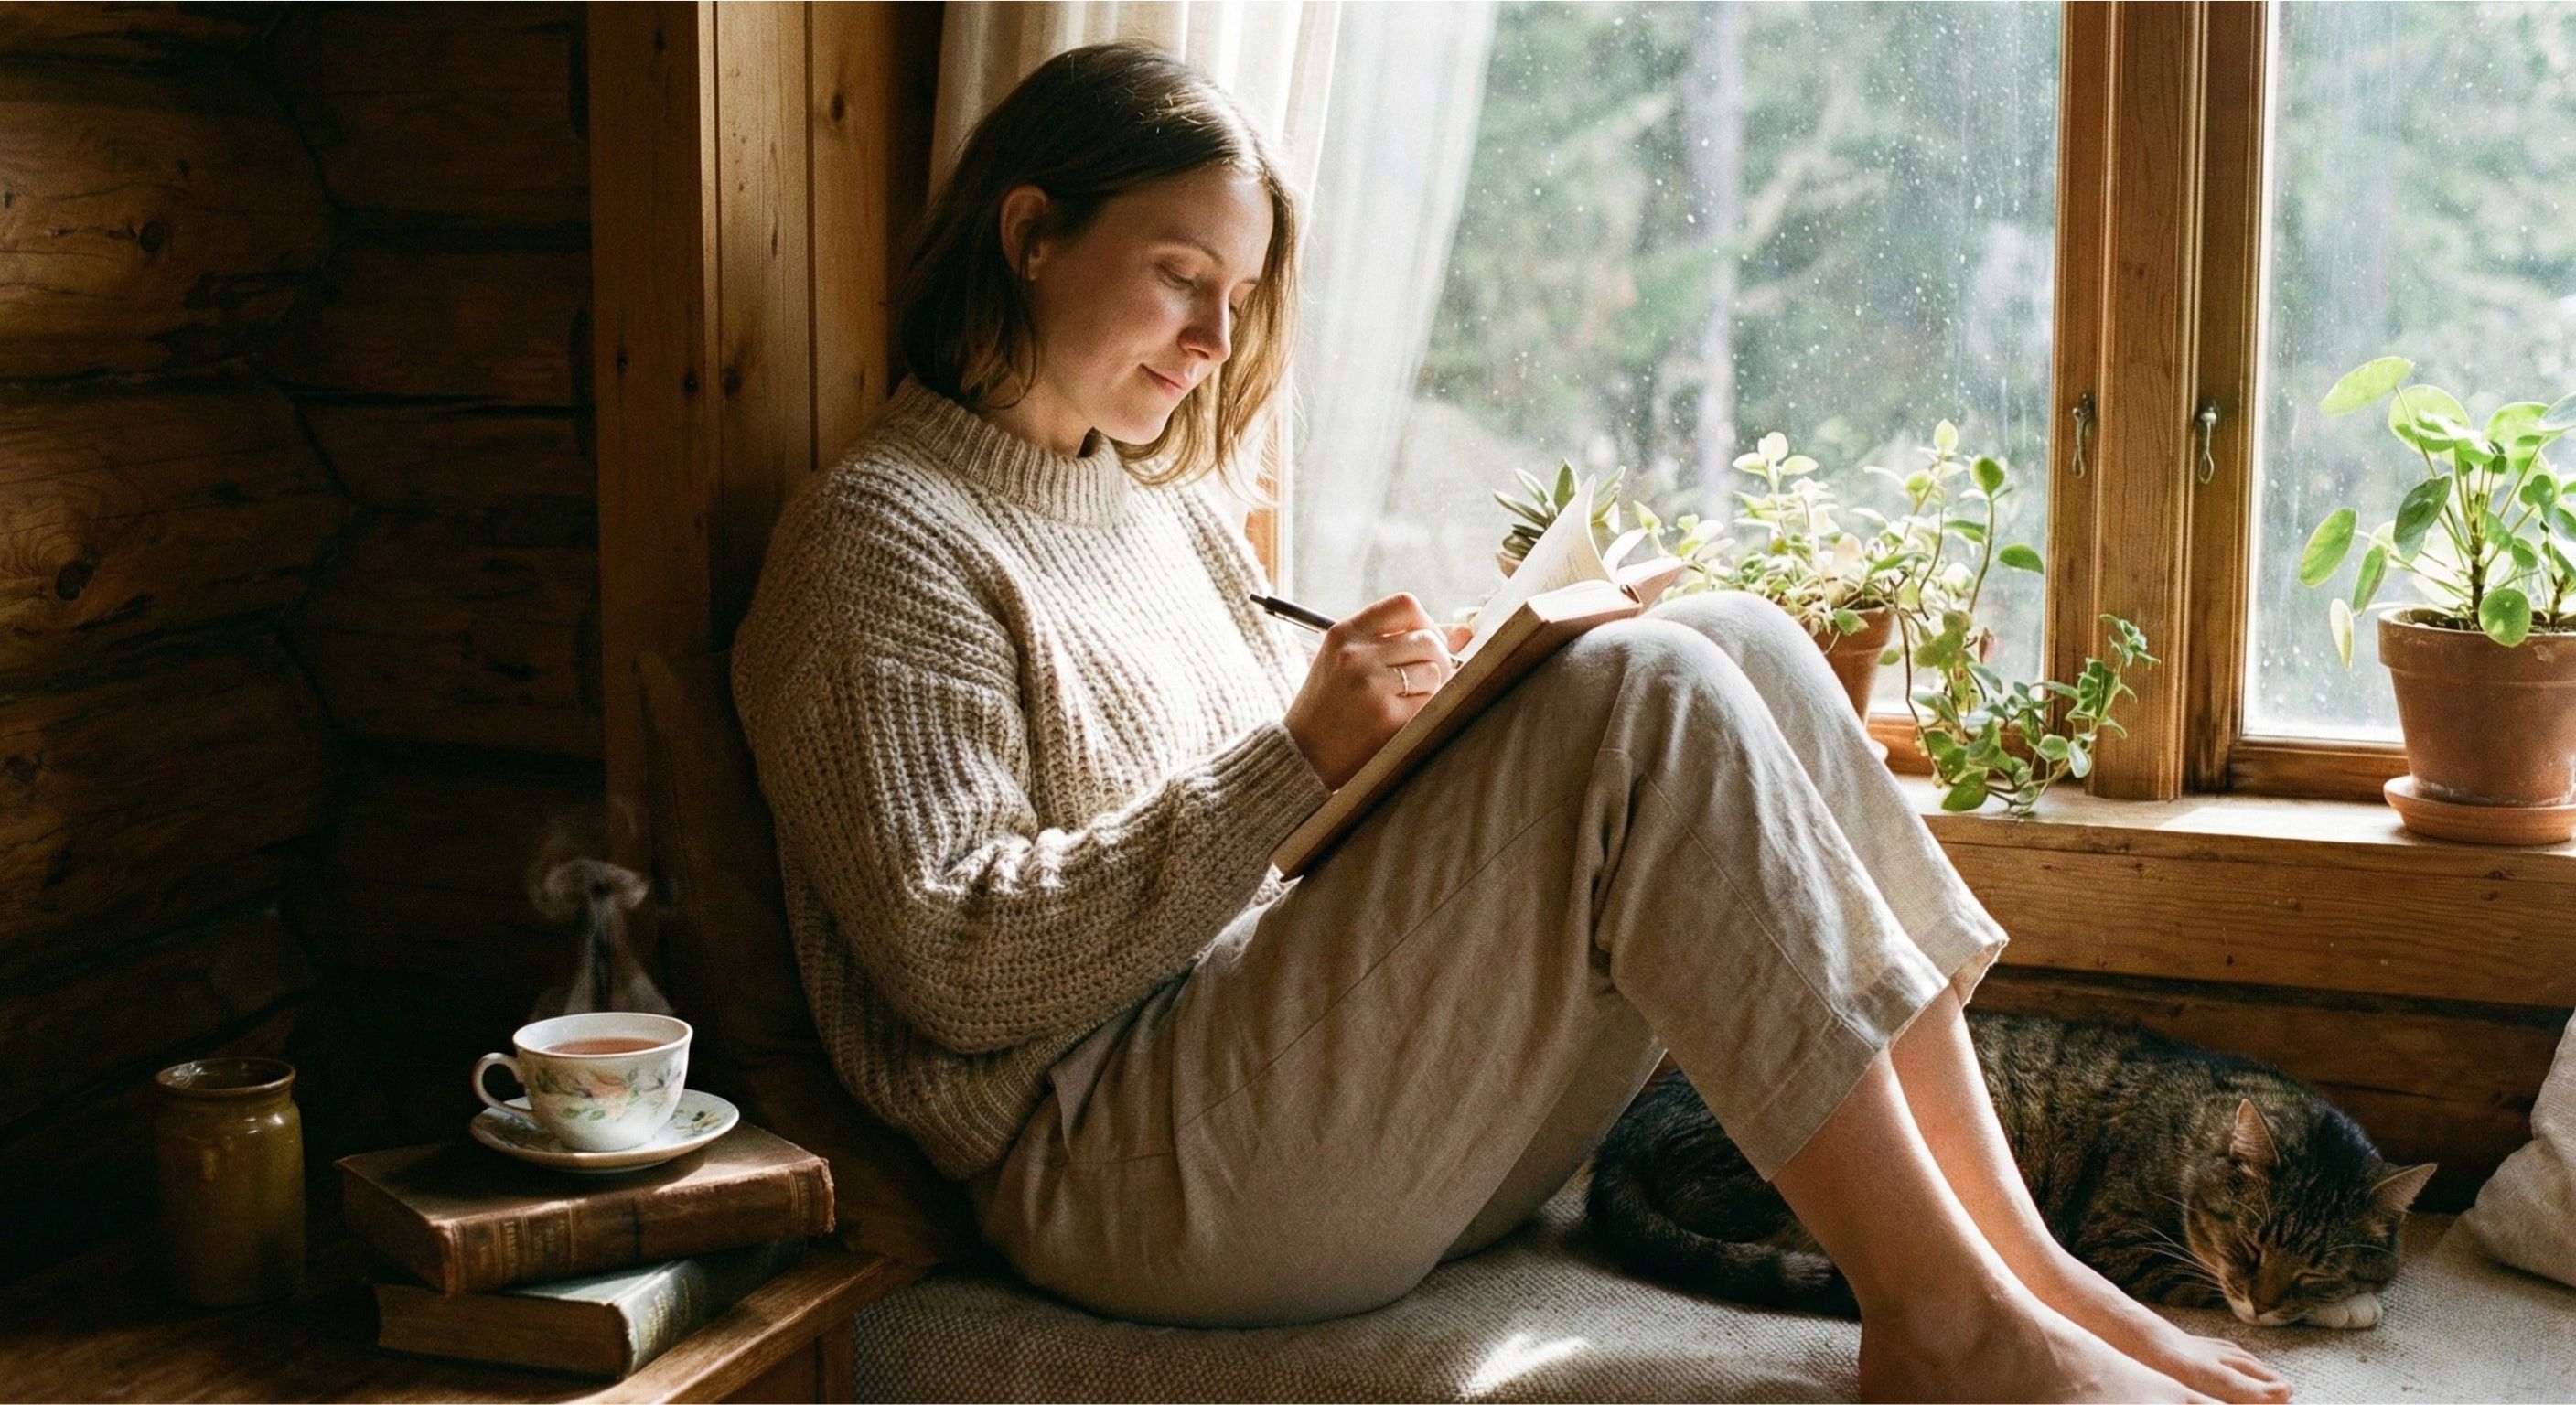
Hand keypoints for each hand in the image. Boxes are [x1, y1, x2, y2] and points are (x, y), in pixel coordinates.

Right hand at [1283, 594, 1465, 788]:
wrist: (1301, 756)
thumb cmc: (1329, 707)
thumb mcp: (1345, 662)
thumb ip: (1395, 641)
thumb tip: (1465, 632)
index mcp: (1344, 633)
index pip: (1405, 605)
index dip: (1426, 622)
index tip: (1427, 643)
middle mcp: (1356, 654)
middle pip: (1427, 639)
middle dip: (1437, 659)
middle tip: (1422, 680)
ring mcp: (1372, 685)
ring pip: (1434, 670)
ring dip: (1430, 687)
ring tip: (1402, 702)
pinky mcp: (1389, 717)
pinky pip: (1432, 701)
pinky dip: (1426, 710)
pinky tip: (1401, 719)